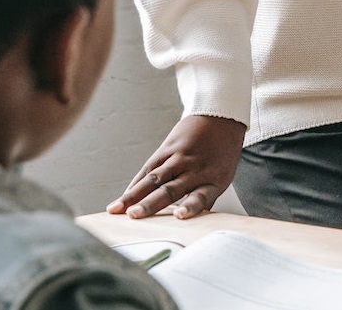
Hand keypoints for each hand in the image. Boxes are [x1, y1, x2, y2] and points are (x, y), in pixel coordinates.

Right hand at [107, 114, 245, 218]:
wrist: (220, 117)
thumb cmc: (222, 152)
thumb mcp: (223, 176)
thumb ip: (205, 198)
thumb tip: (193, 224)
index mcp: (213, 180)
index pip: (201, 196)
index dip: (190, 206)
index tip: (179, 216)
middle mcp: (193, 169)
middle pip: (169, 189)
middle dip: (150, 203)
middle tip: (134, 215)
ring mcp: (178, 158)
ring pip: (153, 178)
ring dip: (134, 194)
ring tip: (118, 208)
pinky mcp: (166, 149)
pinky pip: (149, 168)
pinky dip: (136, 183)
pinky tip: (125, 196)